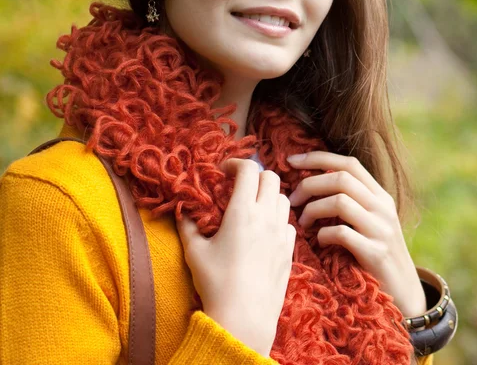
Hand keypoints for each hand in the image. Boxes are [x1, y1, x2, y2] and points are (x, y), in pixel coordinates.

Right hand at [176, 158, 296, 356]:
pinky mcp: (289, 250)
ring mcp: (281, 233)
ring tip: (253, 206)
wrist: (244, 318)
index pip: (249, 169)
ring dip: (269, 194)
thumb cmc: (215, 283)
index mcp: (242, 211)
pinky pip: (289, 222)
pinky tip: (265, 230)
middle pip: (271, 177)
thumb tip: (182, 211)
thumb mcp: (194, 251)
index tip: (224, 171)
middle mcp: (266, 216)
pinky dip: (278, 218)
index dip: (236, 163)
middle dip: (255, 174)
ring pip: (283, 197)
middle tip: (240, 185)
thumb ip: (187, 225)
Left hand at [286, 151, 426, 317]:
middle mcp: (382, 207)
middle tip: (292, 200)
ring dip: (312, 209)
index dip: (318, 158)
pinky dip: (323, 234)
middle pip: (341, 179)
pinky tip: (319, 241)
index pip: (348, 163)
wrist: (405, 294)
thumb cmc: (375, 254)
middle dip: (309, 184)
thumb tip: (308, 183)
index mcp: (379, 195)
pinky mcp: (376, 253)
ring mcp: (381, 230)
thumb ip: (349, 201)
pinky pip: (342, 233)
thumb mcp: (368, 221)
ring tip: (302, 223)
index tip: (291, 160)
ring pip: (340, 201)